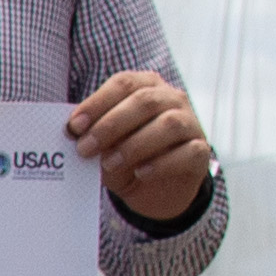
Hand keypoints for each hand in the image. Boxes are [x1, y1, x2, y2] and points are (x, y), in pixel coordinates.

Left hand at [68, 69, 211, 227]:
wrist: (157, 191)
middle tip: (85, 148)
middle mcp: (172, 99)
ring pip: (168, 125)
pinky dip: (162, 163)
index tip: (74, 126)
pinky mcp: (201, 152)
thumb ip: (94, 137)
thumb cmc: (127, 158)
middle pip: (144, 101)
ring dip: (135, 144)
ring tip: (110, 163)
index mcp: (147, 86)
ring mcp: (191, 124)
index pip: (123, 84)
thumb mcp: (106, 147)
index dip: (97, 103)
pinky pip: (188, 152)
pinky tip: (141, 173)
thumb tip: (74, 135)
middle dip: (111, 124)